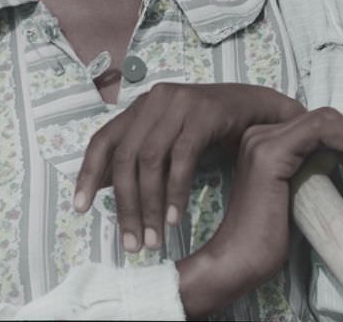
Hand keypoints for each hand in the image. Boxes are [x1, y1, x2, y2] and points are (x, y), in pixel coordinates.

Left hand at [73, 81, 305, 251]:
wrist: (261, 109)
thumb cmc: (213, 129)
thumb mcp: (172, 138)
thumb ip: (144, 154)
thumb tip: (109, 187)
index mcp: (142, 105)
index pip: (103, 139)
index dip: (88, 173)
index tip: (80, 208)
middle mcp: (156, 99)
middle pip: (126, 156)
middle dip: (125, 204)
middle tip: (131, 243)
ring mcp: (180, 102)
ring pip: (151, 159)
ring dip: (149, 205)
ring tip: (154, 240)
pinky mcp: (205, 112)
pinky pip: (182, 158)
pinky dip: (176, 192)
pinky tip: (175, 219)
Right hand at [175, 106, 342, 318]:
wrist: (242, 257)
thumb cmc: (269, 236)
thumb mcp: (299, 193)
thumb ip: (312, 169)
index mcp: (265, 140)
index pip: (317, 125)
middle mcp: (261, 133)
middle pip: (324, 119)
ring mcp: (264, 139)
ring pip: (326, 121)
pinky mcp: (273, 151)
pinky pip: (321, 131)